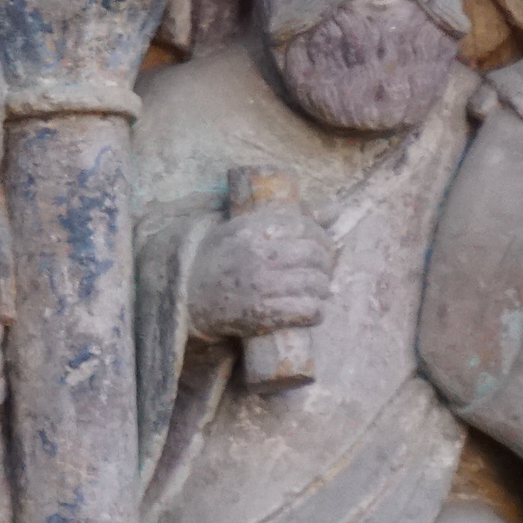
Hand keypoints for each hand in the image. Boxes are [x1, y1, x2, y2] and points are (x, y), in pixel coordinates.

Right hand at [185, 203, 333, 339]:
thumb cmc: (221, 257)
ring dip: (322, 290)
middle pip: (314, 256)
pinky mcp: (261, 313)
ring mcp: (260, 285)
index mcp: (253, 230)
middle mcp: (258, 255)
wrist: (187, 295)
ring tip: (317, 292)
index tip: (321, 247)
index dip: (321, 238)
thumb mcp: (246, 227)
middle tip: (321, 272)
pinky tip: (313, 310)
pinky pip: (306, 310)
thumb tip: (335, 210)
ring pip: (314, 284)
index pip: (305, 228)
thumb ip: (290, 217)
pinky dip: (316, 311)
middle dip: (325, 265)